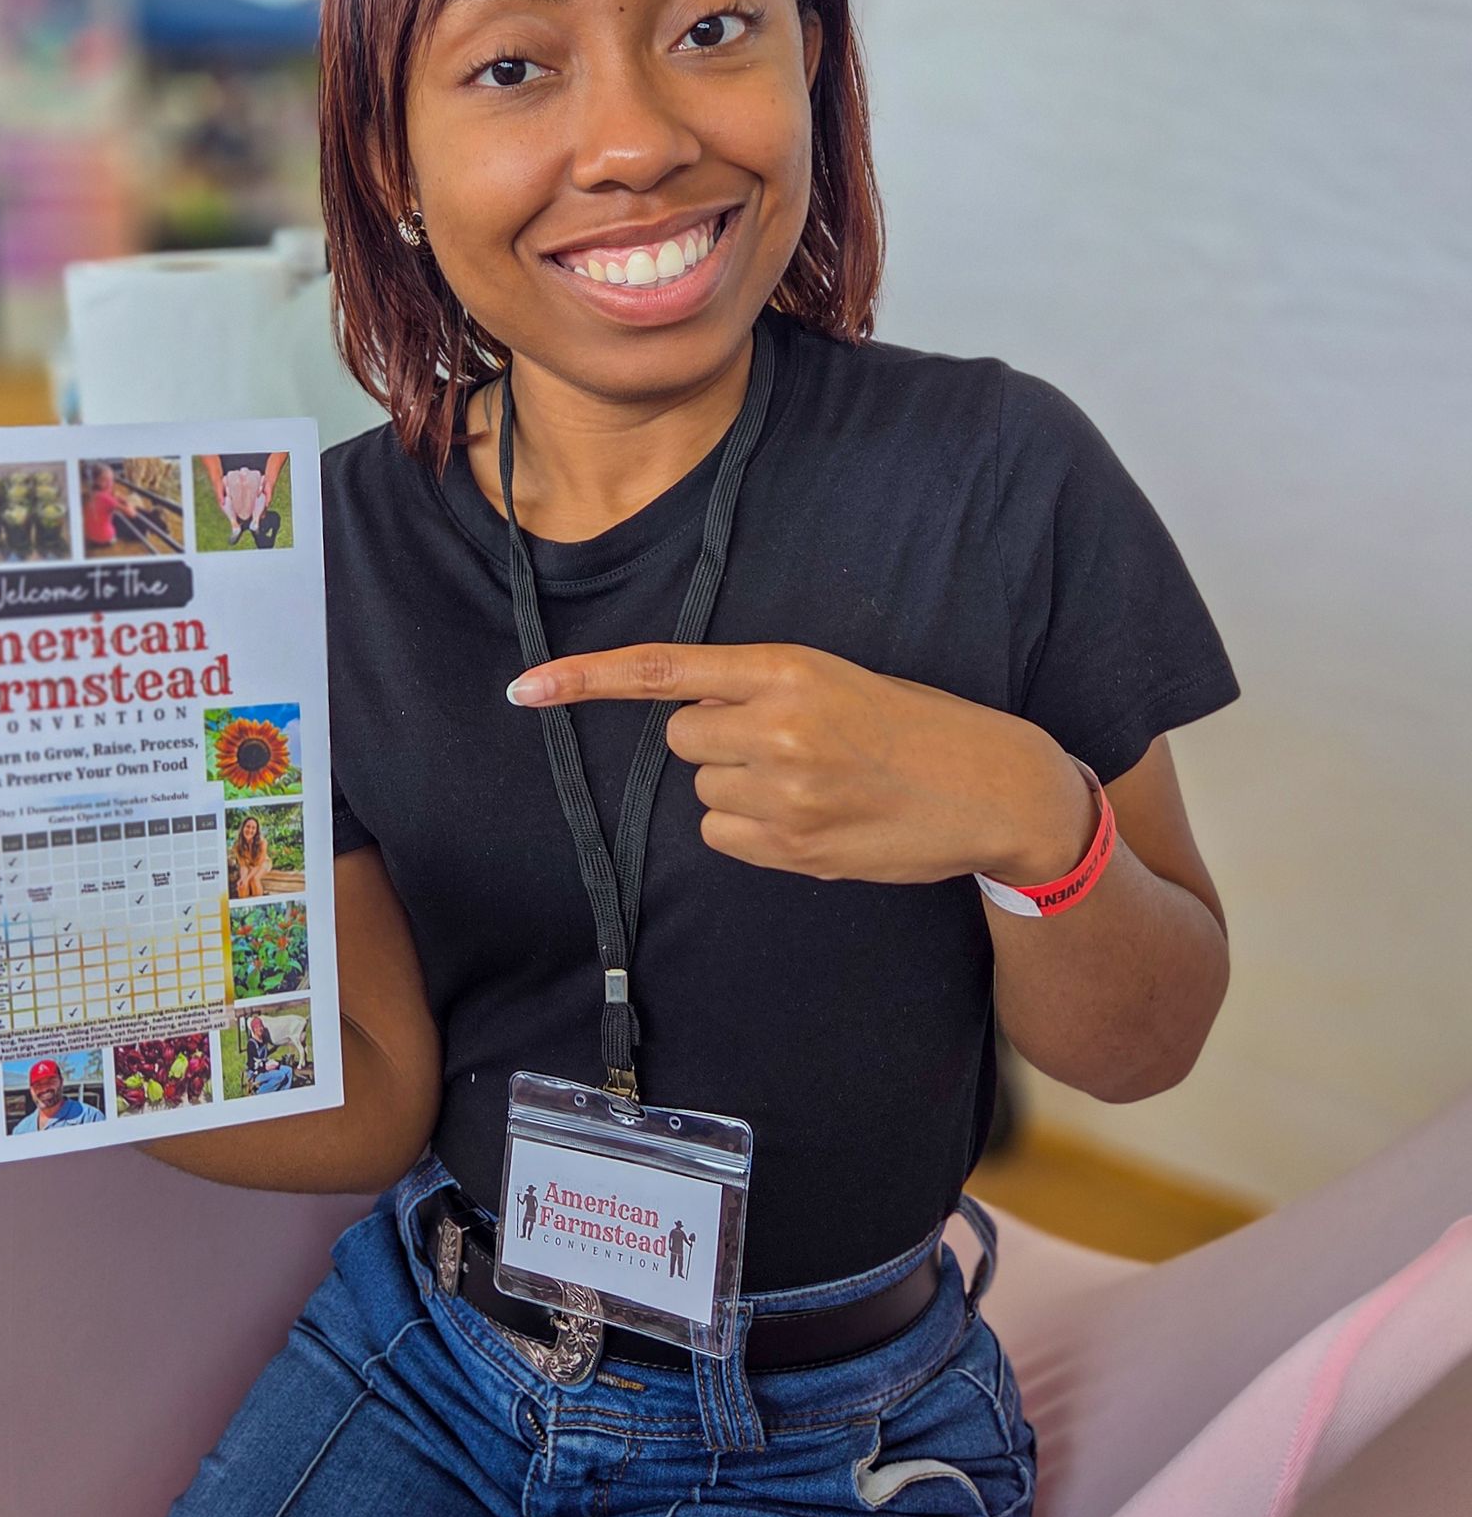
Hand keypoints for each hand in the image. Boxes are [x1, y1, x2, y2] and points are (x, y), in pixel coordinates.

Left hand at [506, 644, 1095, 887]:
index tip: (525, 689)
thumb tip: (687, 713)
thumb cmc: (914, 726)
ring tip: (813, 783)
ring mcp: (786, 793)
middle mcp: (778, 727)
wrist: (992, 788)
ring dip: (739, 788)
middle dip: (713, 741)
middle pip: (680, 738)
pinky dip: (753, 832)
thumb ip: (760, 690)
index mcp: (788, 669)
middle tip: (782, 743)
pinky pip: (724, 836)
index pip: (664, 671)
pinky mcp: (796, 847)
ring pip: (704, 790)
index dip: (586, 679)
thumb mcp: (837, 680)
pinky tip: (811, 819)